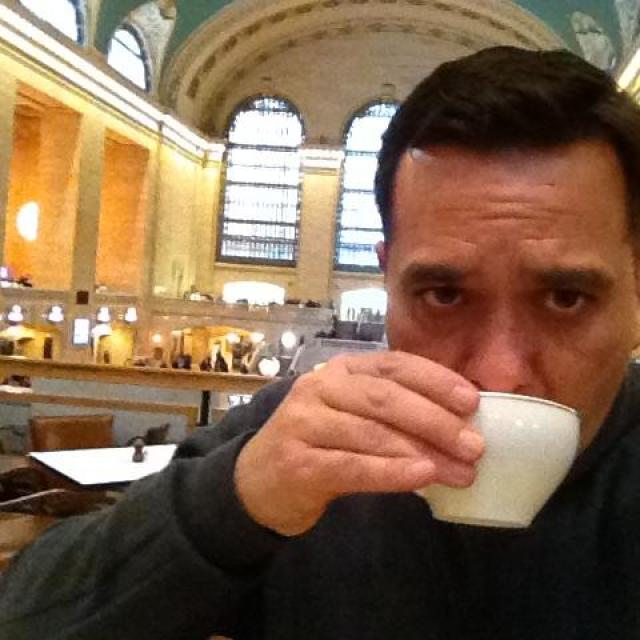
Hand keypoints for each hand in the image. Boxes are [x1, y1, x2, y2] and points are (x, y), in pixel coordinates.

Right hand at [234, 350, 483, 535]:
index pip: (393, 364)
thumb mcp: (352, 415)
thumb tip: (459, 424)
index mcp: (340, 370)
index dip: (434, 380)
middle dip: (435, 420)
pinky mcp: (296, 462)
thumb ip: (392, 412)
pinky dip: (391, 472)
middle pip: (385, 397)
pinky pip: (352, 466)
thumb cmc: (318, 444)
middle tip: (474, 445)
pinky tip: (422, 478)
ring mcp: (303, 423)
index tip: (471, 401)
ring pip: (371, 432)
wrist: (257, 480)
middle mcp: (320, 387)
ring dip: (422, 452)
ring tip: (461, 472)